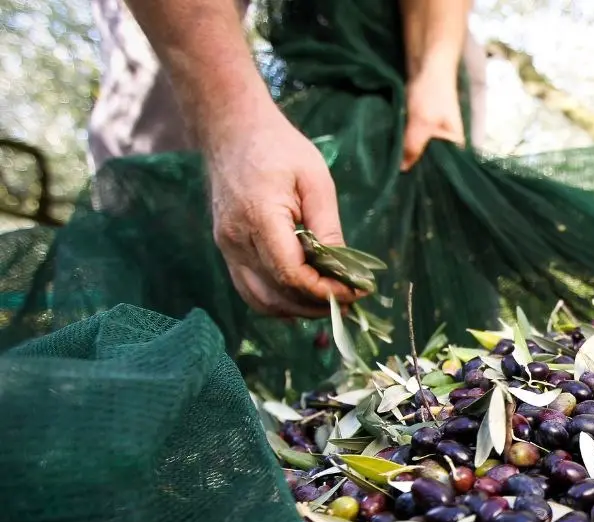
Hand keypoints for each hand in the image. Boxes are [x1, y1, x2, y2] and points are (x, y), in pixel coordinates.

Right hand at [205, 102, 364, 317]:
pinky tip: (305, 297)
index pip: (292, 275)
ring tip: (332, 304)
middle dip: (317, 306)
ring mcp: (227, 246)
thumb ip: (328, 227)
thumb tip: (344, 270)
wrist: (232, 130)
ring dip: (298, 310)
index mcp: (259, 218)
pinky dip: (278, 301)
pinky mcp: (227, 248)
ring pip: (261, 300)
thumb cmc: (278, 148)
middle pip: (277, 295)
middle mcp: (236, 239)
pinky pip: (251, 289)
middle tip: (351, 303)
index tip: (357, 292)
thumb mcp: (316, 180)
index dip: (326, 292)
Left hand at [401, 67, 465, 171]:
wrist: (428, 63)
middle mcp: (448, 143)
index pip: (444, 171)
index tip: (410, 185)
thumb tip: (402, 170)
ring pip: (420, 151)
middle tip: (396, 178)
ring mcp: (435, 134)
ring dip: (407, 155)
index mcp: (456, 146)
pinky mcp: (422, 126)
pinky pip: (412, 141)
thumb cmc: (432, 94)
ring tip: (392, 168)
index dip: (428, 177)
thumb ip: (412, 147)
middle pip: (431, 162)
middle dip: (415, 166)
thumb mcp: (421, 124)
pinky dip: (403, 144)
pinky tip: (392, 151)